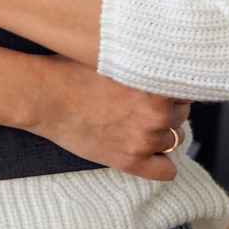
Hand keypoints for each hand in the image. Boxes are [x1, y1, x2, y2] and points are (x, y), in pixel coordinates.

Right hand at [23, 56, 191, 181]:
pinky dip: (161, 163)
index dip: (170, 88)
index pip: (186, 89)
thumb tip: (164, 68)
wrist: (43, 95)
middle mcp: (156, 114)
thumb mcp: (115, 56)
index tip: (157, 88)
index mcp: (156, 84)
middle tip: (142, 105)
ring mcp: (143, 140)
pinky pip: (167, 171)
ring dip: (162, 133)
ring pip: (176, 140)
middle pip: (182, 114)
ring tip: (136, 124)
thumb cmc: (72, 71)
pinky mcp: (129, 161)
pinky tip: (148, 151)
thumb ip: (145, 64)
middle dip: (167, 110)